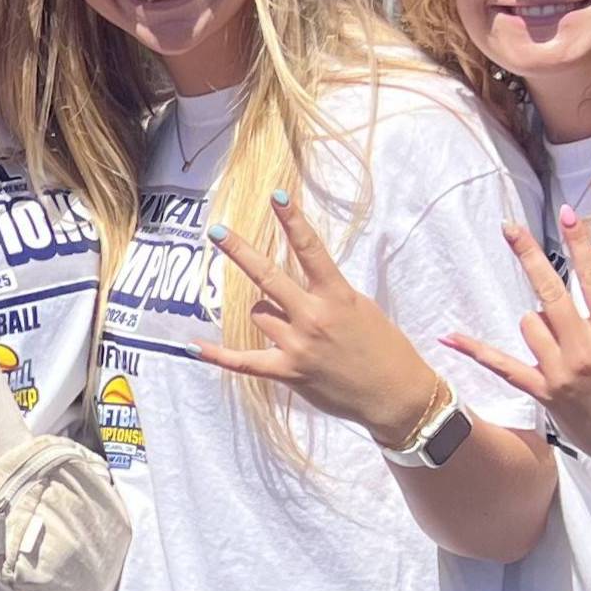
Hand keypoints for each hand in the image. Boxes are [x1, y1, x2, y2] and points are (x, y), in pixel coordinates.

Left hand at [198, 192, 441, 445]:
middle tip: (217, 231)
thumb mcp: (360, 307)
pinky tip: (193, 345)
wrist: (396, 395)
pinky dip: (218, 355)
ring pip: (258, 313)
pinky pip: (244, 362)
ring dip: (264, 311)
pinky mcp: (288, 372)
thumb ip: (327, 291)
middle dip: (240, 251)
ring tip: (288, 323)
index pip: (311, 250)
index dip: (293, 220)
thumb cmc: (383, 347)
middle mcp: (313, 316)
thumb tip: (297, 280)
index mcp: (337, 296)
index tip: (276, 196)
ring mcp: (298, 345)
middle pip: (267, 276)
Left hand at [443, 208, 590, 488]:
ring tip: (564, 348)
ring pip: (530, 323)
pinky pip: (502, 364)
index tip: (567, 214)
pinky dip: (476, 349)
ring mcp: (561, 371)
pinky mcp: (544, 393)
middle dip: (529, 256)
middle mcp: (585, 349)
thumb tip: (567, 305)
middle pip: (549, 292)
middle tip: (509, 228)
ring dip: (539, 325)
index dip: (581, 243)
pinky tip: (449, 334)